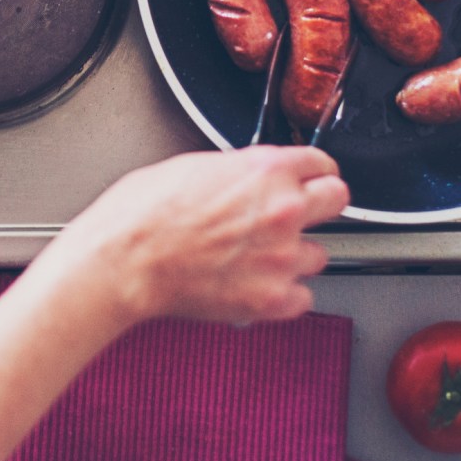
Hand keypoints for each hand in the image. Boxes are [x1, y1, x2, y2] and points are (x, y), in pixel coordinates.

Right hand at [33, 146, 346, 330]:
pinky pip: (302, 297)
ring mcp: (282, 257)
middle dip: (319, 204)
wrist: (122, 261)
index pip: (321, 162)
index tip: (308, 178)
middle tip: (296, 213)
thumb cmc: (140, 214)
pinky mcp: (272, 298)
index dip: (310, 170)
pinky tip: (254, 284)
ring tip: (256, 256)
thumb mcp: (190, 167)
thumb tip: (247, 179)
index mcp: (265, 170)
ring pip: (319, 255)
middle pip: (338, 199)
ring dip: (294, 255)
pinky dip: (282, 294)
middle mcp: (283, 210)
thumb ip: (236, 172)